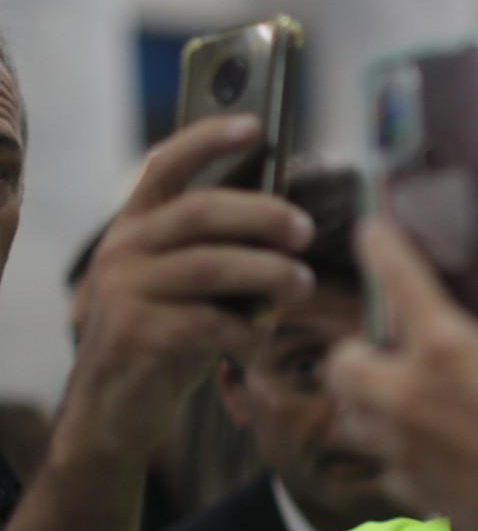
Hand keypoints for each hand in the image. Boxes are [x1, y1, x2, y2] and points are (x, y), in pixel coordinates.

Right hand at [58, 117, 313, 466]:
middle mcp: (124, 248)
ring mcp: (123, 290)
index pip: (166, 165)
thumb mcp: (190, 284)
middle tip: (306, 231)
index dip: (207, 140)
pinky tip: (258, 340)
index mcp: (138, 224)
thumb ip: (220, 250)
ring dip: (265, 273)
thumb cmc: (170, 333)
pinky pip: (203, 321)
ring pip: (207, 266)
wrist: (119, 404)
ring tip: (301, 283)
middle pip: (199, 212)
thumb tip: (289, 223)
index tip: (254, 126)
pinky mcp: (134, 334)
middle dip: (261, 216)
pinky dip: (243, 329)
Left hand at [330, 219, 477, 530]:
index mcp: (449, 348)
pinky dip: (406, 461)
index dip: (383, 247)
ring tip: (403, 407)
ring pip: (354, 422)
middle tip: (381, 356)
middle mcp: (411, 396)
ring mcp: (406, 449)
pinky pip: (390, 470)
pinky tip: (437, 459)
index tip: (372, 230)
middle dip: (355, 357)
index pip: (401, 280)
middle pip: (343, 365)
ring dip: (371, 409)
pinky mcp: (416, 494)